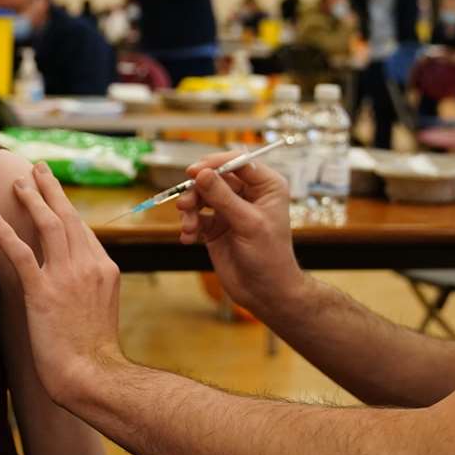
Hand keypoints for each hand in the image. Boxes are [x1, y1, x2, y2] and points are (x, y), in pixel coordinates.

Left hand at [0, 163, 123, 405]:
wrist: (91, 374)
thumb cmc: (93, 350)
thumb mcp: (102, 307)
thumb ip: (91, 283)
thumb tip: (77, 272)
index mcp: (104, 268)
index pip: (82, 229)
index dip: (65, 207)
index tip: (52, 192)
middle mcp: (88, 265)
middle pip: (68, 216)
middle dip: (51, 189)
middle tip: (37, 168)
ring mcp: (67, 277)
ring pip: (48, 225)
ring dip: (32, 200)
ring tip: (17, 183)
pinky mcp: (43, 292)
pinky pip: (21, 254)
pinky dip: (5, 232)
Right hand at [176, 153, 304, 313]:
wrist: (265, 293)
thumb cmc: (269, 257)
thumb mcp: (248, 223)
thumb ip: (223, 197)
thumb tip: (201, 173)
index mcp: (266, 186)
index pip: (238, 162)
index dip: (215, 164)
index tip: (194, 171)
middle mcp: (247, 194)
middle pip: (214, 177)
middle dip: (197, 190)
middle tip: (184, 204)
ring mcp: (230, 209)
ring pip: (201, 195)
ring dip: (190, 209)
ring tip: (188, 227)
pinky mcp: (216, 226)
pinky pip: (196, 216)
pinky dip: (189, 224)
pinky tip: (188, 238)